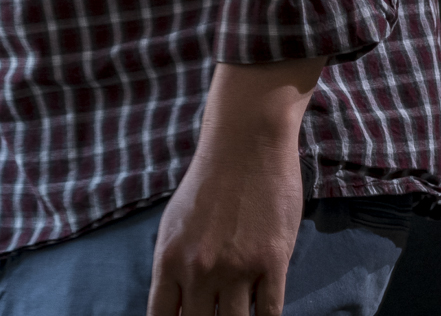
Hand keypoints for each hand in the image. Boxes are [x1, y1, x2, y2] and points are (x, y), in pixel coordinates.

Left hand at [149, 61, 317, 315]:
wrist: (245, 142)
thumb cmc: (209, 183)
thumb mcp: (176, 224)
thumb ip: (174, 266)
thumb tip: (175, 307)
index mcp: (169, 259)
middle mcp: (199, 269)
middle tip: (218, 315)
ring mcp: (236, 268)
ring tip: (239, 312)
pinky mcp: (271, 262)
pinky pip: (269, 314)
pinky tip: (264, 314)